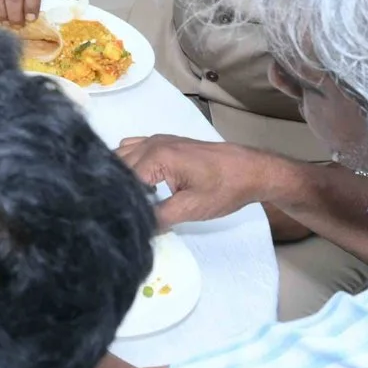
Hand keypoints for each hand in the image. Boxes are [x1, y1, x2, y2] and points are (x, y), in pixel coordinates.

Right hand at [116, 136, 286, 228]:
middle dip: (117, 189)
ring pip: (121, 155)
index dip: (120, 202)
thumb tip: (137, 228)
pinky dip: (128, 163)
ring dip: (121, 175)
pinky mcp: (164, 142)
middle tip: (121, 213)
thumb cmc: (225, 188)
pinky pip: (133, 148)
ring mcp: (157, 140)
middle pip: (118, 166)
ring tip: (130, 200)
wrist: (251, 170)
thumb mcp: (192, 208)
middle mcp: (152, 143)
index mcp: (157, 157)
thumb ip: (160, 218)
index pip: (123, 181)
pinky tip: (139, 183)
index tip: (120, 220)